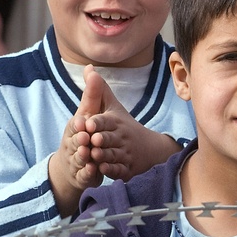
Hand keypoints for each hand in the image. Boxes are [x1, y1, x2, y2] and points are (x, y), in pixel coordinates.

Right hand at [49, 69, 106, 216]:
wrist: (74, 164)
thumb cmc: (82, 133)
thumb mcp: (88, 113)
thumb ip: (92, 93)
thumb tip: (90, 67)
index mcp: (74, 128)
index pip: (75, 125)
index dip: (78, 124)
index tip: (83, 122)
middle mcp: (72, 144)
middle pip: (74, 142)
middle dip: (78, 140)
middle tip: (85, 138)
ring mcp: (76, 160)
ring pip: (78, 158)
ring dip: (82, 156)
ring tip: (88, 154)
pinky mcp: (82, 175)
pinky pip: (84, 174)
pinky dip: (88, 173)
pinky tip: (93, 171)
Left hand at [80, 66, 180, 180]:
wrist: (149, 149)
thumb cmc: (124, 125)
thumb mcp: (113, 107)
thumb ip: (99, 90)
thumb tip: (88, 67)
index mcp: (116, 122)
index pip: (106, 121)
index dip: (98, 123)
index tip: (89, 123)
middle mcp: (121, 137)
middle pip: (110, 138)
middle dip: (101, 139)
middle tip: (93, 140)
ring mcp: (125, 154)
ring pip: (113, 154)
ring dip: (104, 155)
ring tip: (95, 155)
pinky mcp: (126, 168)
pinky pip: (119, 169)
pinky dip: (112, 170)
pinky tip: (104, 169)